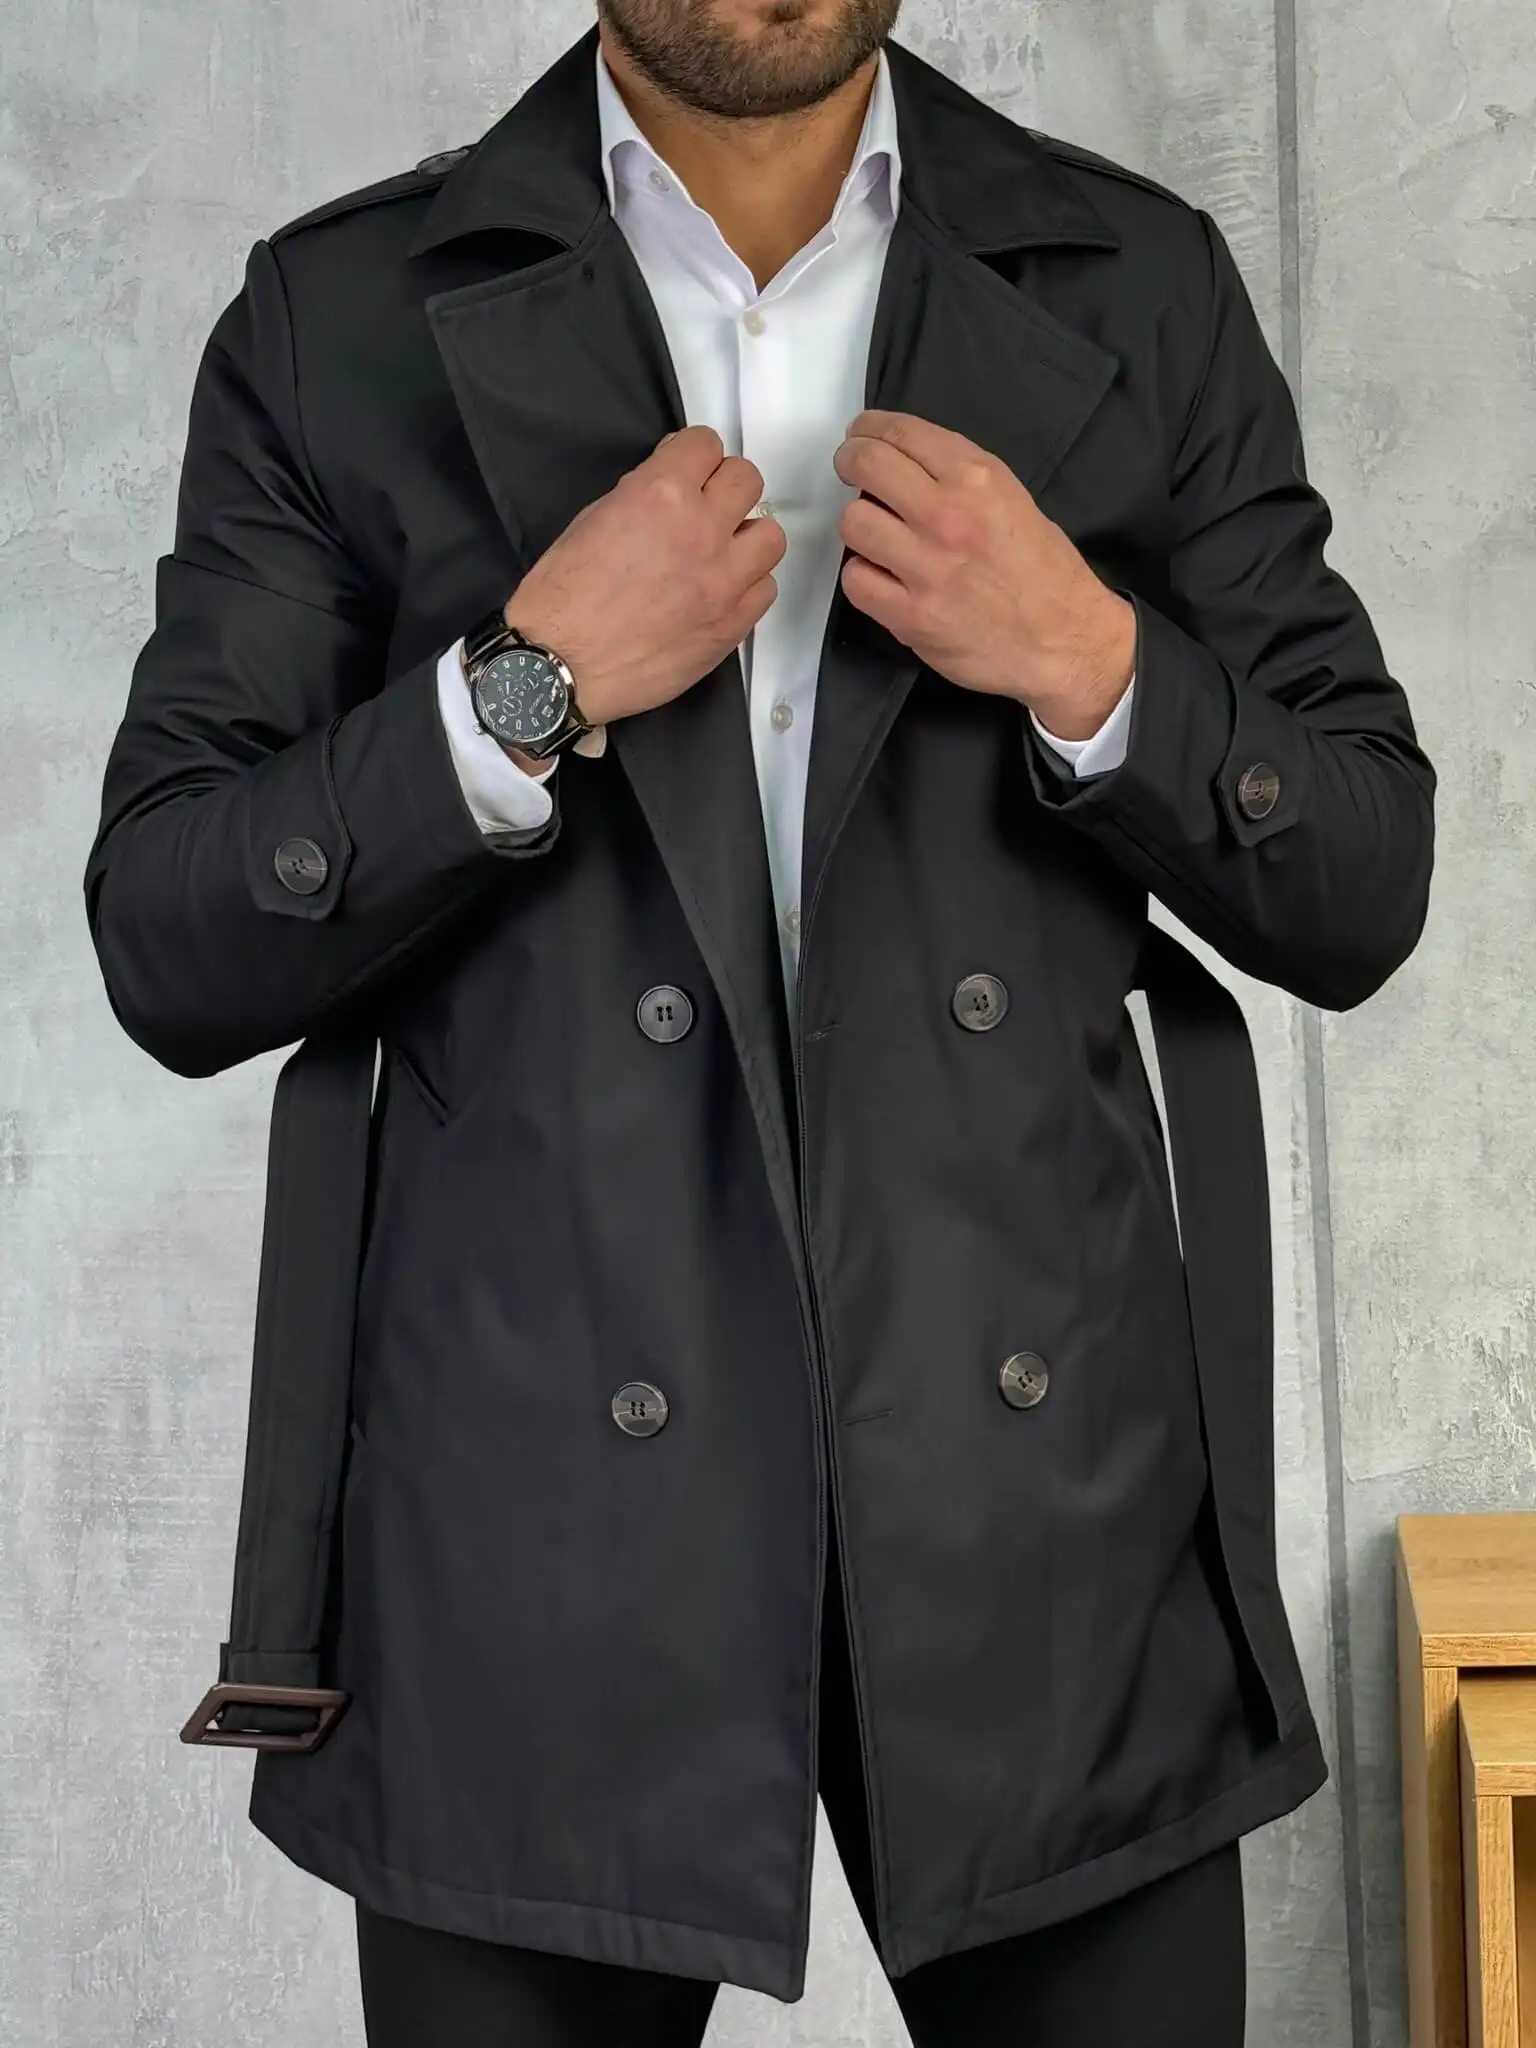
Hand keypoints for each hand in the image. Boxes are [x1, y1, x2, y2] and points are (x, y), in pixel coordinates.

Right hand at [499, 426, 785, 730]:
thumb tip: (668, 491)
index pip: (705, 444)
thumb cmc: (561, 602)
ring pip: (770, 536)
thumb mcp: (590, 520)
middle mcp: (700, 531)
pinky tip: (721, 592)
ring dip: (746, 539)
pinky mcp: (731, 625)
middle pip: (747, 480)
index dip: (693, 456)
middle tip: (707, 508)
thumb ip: (639, 496)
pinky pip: (765, 589)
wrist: (560, 667)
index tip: (689, 470)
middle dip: (725, 488)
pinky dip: (748, 586)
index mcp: (660, 495)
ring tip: (721, 554)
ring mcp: (723, 581)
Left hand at [833, 410, 1136, 738]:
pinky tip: (882, 577)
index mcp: (977, 479)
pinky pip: (856, 581)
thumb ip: (958, 478)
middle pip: (867, 466)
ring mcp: (927, 568)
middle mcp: (948, 516)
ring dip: (860, 526)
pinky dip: (863, 577)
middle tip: (852, 470)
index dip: (868, 429)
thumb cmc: (1044, 573)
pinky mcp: (911, 616)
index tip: (860, 435)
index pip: (901, 433)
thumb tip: (903, 466)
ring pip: (853, 522)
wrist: (1065, 641)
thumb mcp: (1012, 499)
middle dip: (851, 461)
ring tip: (877, 535)